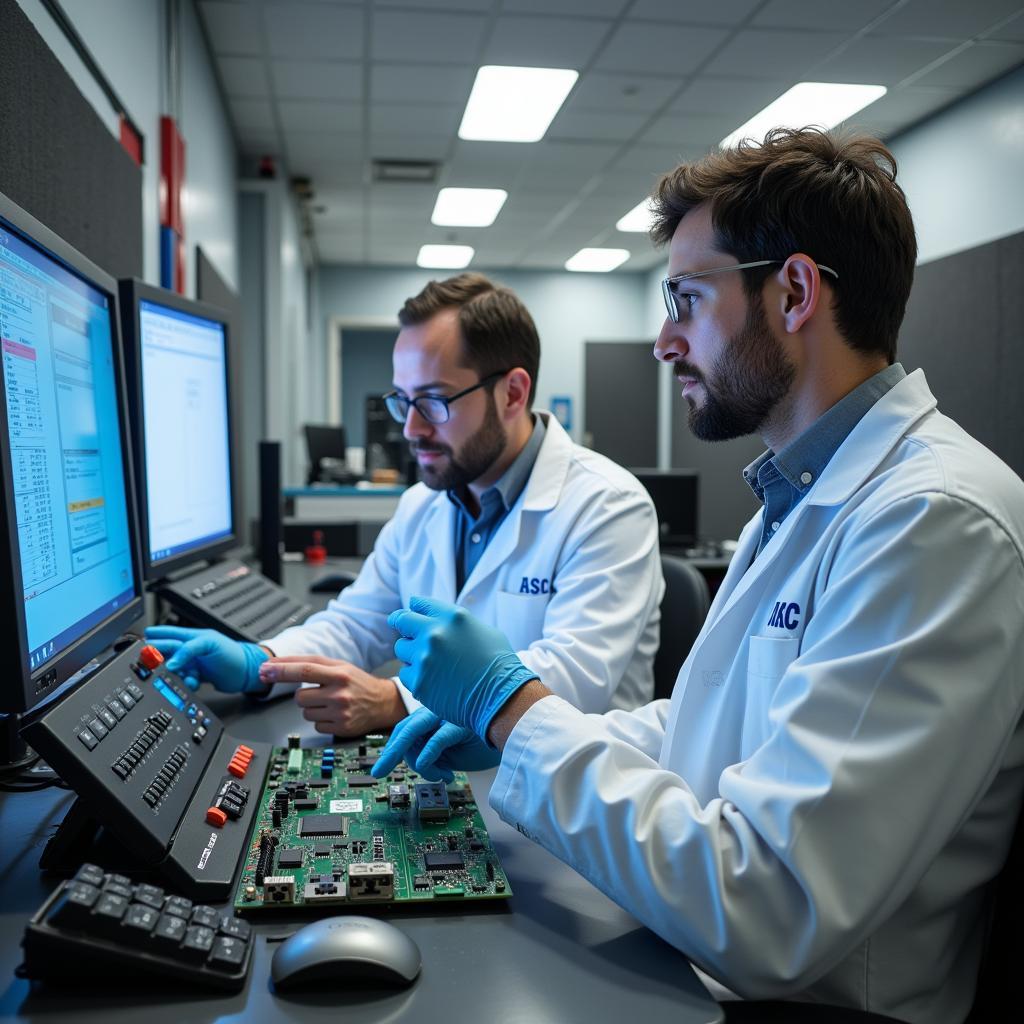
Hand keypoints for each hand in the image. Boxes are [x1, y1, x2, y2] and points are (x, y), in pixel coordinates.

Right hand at [144, 626, 267, 692]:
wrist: (247, 672)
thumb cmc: (233, 653)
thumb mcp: (209, 645)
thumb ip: (188, 650)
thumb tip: (170, 662)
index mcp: (192, 637)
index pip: (168, 635)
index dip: (154, 637)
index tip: (139, 644)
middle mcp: (191, 649)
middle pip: (167, 653)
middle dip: (159, 660)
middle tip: (151, 667)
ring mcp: (194, 662)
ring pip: (174, 669)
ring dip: (174, 675)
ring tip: (180, 677)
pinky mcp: (197, 675)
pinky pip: (183, 679)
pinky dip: (185, 683)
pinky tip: (192, 683)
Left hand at [258, 656, 405, 736]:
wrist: (383, 703)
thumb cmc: (357, 682)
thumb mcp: (339, 666)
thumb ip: (310, 663)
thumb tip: (275, 665)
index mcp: (339, 673)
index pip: (304, 670)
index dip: (281, 670)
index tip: (264, 670)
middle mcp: (340, 693)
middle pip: (300, 696)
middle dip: (304, 694)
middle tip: (320, 692)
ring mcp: (340, 713)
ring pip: (305, 712)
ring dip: (312, 707)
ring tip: (330, 703)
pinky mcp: (340, 728)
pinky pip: (315, 725)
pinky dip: (321, 720)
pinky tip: (334, 714)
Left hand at [370, 708, 499, 782]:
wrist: (516, 729)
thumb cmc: (484, 739)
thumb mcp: (451, 750)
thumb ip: (431, 751)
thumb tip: (415, 763)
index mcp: (435, 713)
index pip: (405, 727)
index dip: (393, 747)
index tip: (383, 765)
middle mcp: (438, 709)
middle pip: (404, 728)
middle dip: (390, 753)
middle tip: (378, 772)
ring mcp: (449, 713)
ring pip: (415, 734)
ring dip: (420, 762)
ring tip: (436, 775)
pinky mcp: (461, 722)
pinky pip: (436, 740)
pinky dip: (430, 757)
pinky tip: (438, 771)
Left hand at [389, 596, 537, 739]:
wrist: (502, 697)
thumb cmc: (498, 664)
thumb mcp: (483, 630)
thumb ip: (457, 623)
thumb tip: (440, 620)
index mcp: (452, 616)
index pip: (419, 603)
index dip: (414, 609)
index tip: (410, 615)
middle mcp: (435, 633)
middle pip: (402, 620)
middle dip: (403, 626)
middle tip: (406, 634)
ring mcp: (424, 657)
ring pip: (401, 649)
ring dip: (411, 654)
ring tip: (431, 665)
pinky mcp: (418, 681)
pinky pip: (405, 674)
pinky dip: (416, 677)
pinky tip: (434, 681)